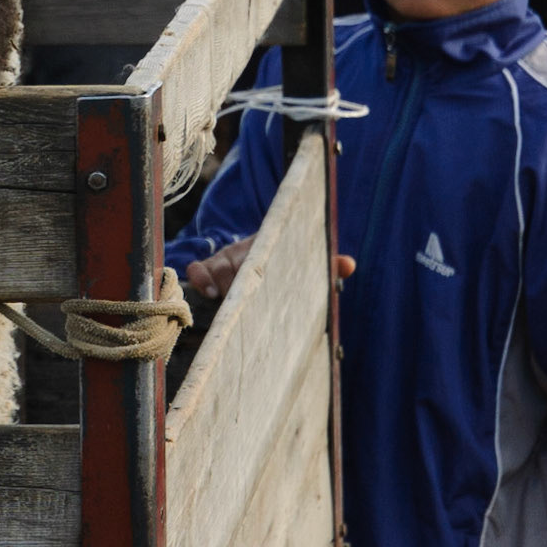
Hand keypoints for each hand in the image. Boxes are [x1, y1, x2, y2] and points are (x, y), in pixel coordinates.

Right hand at [185, 240, 354, 302]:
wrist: (261, 254)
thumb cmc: (286, 263)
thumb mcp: (302, 262)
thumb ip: (326, 264)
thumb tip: (349, 265)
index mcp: (267, 246)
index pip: (258, 247)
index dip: (260, 259)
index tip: (258, 272)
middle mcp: (243, 252)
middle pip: (235, 263)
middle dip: (234, 281)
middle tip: (237, 300)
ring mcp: (223, 261)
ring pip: (215, 267)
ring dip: (215, 283)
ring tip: (218, 298)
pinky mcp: (209, 271)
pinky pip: (197, 270)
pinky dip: (199, 278)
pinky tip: (205, 293)